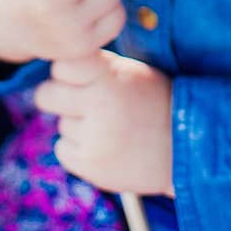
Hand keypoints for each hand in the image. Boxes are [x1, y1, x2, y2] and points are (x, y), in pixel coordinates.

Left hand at [34, 50, 173, 196]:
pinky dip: (77, 148)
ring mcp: (93, 140)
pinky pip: (62, 149)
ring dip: (77, 124)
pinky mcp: (90, 167)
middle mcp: (98, 108)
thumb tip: (59, 63)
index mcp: (109, 79)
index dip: (69, 70)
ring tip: (109, 126)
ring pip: (60, 123)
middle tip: (87, 101)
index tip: (83, 75)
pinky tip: (104, 145)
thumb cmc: (156, 102)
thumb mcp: (133, 72)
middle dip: (61, 96)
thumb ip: (97, 66)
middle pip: (46, 94)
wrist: (184, 149)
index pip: (62, 64)